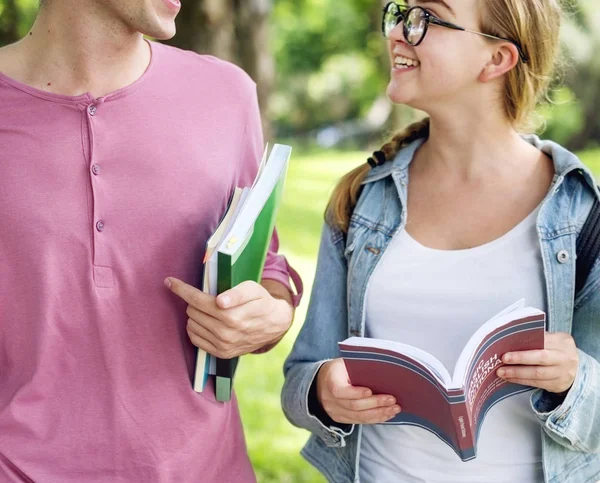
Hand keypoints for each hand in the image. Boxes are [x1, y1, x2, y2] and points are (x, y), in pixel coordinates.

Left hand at [165, 277, 292, 357]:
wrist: (274, 325)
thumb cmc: (261, 302)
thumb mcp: (253, 290)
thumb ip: (236, 293)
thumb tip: (220, 301)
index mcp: (232, 316)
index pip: (197, 300)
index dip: (182, 289)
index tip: (169, 282)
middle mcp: (226, 333)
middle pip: (192, 311)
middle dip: (195, 301)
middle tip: (208, 298)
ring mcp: (223, 345)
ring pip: (191, 324)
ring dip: (196, 315)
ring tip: (210, 310)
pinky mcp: (221, 353)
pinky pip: (195, 339)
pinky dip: (196, 328)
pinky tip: (207, 322)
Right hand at [316, 358, 400, 424]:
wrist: (321, 382)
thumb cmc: (339, 369)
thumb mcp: (344, 363)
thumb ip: (358, 366)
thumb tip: (382, 367)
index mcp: (330, 381)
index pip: (341, 391)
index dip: (356, 393)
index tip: (371, 391)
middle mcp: (330, 400)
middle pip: (354, 406)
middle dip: (375, 404)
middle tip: (392, 400)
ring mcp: (335, 412)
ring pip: (358, 417)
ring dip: (379, 414)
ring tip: (394, 409)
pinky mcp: (341, 419)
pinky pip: (359, 421)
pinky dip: (375, 418)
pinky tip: (387, 414)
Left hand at [497, 332, 578, 393]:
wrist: (576, 368)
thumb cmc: (557, 351)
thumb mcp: (553, 340)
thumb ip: (537, 339)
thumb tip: (511, 339)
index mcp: (563, 341)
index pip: (543, 340)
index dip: (526, 343)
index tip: (509, 344)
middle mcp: (565, 357)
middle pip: (541, 358)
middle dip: (520, 358)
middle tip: (503, 358)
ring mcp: (564, 373)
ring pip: (537, 373)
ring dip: (517, 373)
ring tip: (501, 372)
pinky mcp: (558, 385)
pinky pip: (537, 383)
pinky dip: (521, 381)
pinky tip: (510, 378)